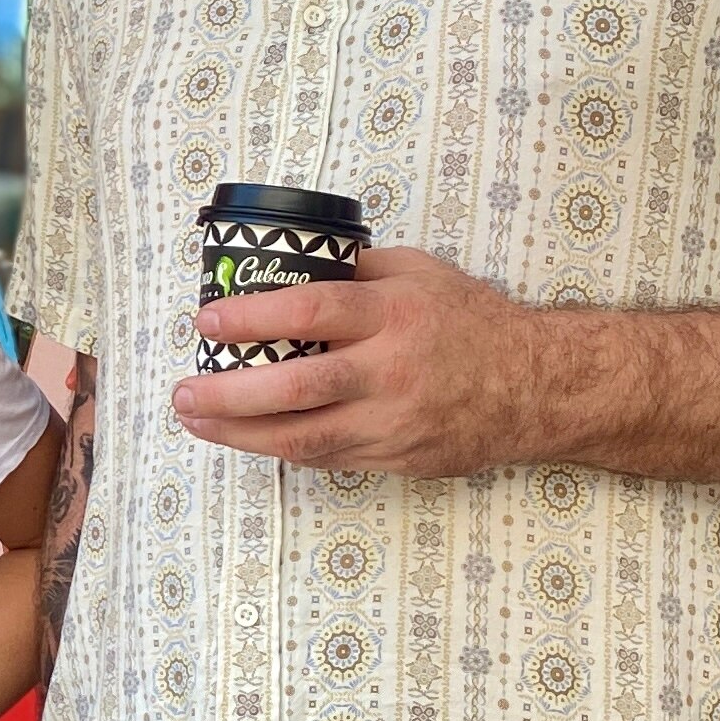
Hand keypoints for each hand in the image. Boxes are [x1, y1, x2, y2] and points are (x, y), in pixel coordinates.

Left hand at [173, 246, 560, 477]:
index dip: (251, 318)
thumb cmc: (471, 321)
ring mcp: (394, 421)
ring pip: (303, 436)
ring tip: (196, 422)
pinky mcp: (397, 457)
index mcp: (394, 313)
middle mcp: (391, 370)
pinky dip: (283, 448)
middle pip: (296, 386)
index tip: (207, 322)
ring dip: (240, 434)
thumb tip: (290, 262)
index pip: (309, 311)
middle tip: (182, 392)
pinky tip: (249, 438)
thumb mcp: (419, 273)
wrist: (536, 386)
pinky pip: (327, 457)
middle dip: (228, 394)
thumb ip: (357, 271)